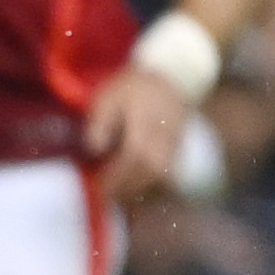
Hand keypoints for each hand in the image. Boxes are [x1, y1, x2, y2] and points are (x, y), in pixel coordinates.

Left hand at [84, 64, 207, 203]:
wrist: (170, 76)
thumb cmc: (132, 87)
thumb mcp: (107, 97)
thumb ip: (99, 123)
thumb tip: (95, 149)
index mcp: (144, 128)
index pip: (132, 161)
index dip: (115, 179)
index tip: (98, 189)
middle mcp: (164, 141)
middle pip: (148, 175)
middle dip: (126, 190)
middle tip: (105, 198)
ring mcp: (174, 147)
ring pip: (161, 178)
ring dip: (139, 191)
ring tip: (119, 196)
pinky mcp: (179, 150)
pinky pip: (169, 175)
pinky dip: (152, 186)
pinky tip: (136, 189)